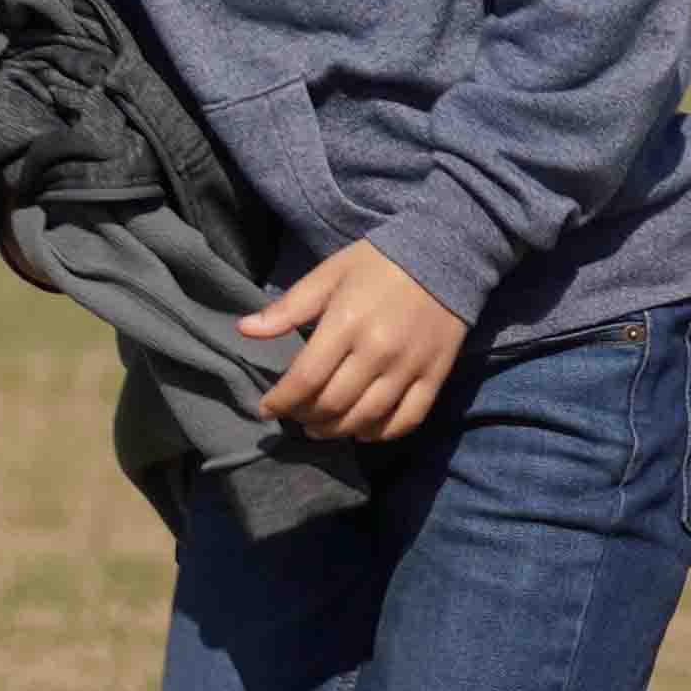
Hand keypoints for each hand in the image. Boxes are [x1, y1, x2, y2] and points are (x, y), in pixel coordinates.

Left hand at [237, 241, 465, 443]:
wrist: (445, 257)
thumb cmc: (377, 264)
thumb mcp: (328, 275)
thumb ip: (288, 308)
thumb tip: (245, 330)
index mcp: (346, 324)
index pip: (305, 379)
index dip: (281, 401)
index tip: (266, 408)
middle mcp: (378, 352)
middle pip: (334, 404)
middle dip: (305, 418)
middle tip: (293, 418)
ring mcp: (409, 368)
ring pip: (366, 418)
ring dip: (337, 432)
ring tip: (319, 429)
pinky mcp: (436, 376)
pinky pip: (407, 419)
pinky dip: (381, 433)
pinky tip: (363, 431)